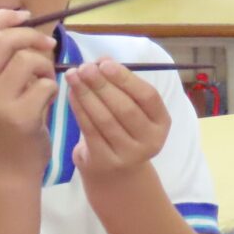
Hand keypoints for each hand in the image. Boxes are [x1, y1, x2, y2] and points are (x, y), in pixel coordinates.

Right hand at [0, 9, 57, 177]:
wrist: (11, 167)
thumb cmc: (11, 123)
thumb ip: (3, 61)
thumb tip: (25, 24)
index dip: (2, 18)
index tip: (26, 15)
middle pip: (2, 40)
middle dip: (31, 37)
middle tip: (49, 46)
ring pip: (27, 60)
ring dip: (45, 67)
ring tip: (45, 83)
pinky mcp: (18, 116)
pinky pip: (46, 85)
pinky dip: (54, 89)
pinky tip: (48, 103)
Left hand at [66, 57, 171, 180]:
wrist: (116, 173)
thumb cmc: (124, 130)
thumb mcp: (132, 109)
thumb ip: (121, 85)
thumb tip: (102, 59)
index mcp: (161, 123)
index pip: (147, 97)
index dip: (126, 78)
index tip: (105, 63)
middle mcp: (150, 141)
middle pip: (125, 108)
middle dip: (102, 84)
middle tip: (84, 67)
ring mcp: (128, 154)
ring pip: (104, 119)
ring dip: (86, 94)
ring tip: (73, 76)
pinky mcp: (105, 161)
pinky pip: (89, 130)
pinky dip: (79, 109)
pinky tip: (71, 94)